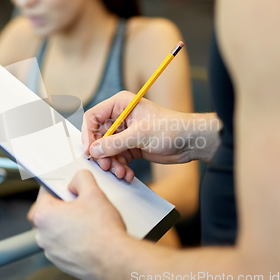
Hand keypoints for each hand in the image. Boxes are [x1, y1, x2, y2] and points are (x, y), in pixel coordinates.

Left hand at [29, 170, 126, 279]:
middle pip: (48, 212)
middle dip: (61, 206)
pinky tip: (88, 236)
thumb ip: (82, 178)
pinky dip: (72, 240)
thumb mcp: (94, 193)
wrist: (115, 259)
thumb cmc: (103, 230)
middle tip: (78, 204)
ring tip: (87, 222)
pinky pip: (62, 245)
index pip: (44, 192)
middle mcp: (43, 235)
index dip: (58, 186)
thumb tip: (77, 179)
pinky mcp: (61, 262)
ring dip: (66, 224)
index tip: (67, 187)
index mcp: (45, 215)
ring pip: (55, 230)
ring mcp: (51, 251)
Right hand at [82, 91, 197, 177]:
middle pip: (98, 137)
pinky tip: (127, 174)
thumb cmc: (171, 128)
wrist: (191, 141)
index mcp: (120, 105)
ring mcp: (125, 133)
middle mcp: (120, 118)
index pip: (93, 117)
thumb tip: (94, 150)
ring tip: (121, 172)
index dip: (88, 134)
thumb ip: (114, 143)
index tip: (90, 151)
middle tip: (107, 166)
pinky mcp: (131, 146)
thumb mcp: (140, 135)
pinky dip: (120, 167)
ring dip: (112, 164)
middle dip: (102, 154)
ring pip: (107, 150)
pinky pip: (118, 158)